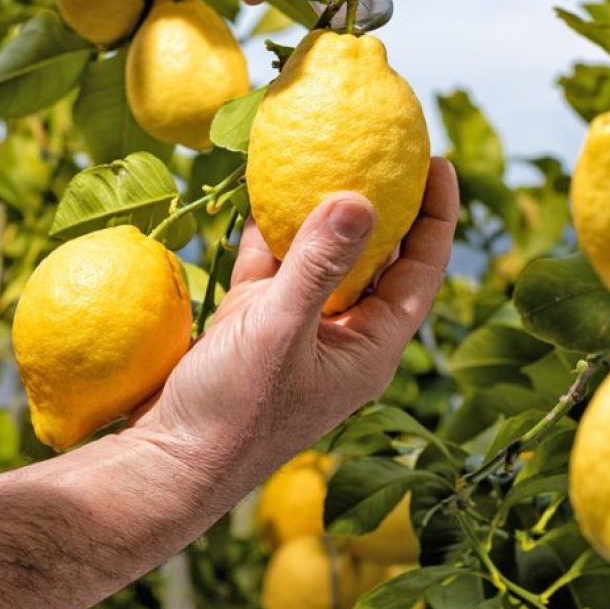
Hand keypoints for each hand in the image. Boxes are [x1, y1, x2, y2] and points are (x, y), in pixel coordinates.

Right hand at [131, 158, 458, 484]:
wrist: (170, 462)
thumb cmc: (236, 411)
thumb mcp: (280, 333)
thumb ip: (318, 266)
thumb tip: (361, 198)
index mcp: (370, 345)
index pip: (421, 271)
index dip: (436, 216)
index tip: (440, 160)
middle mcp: (340, 332)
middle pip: (377, 256)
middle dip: (381, 202)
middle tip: (384, 145)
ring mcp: (295, 325)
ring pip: (320, 254)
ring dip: (321, 208)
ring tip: (328, 152)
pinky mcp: (253, 320)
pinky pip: (271, 262)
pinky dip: (269, 228)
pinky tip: (263, 185)